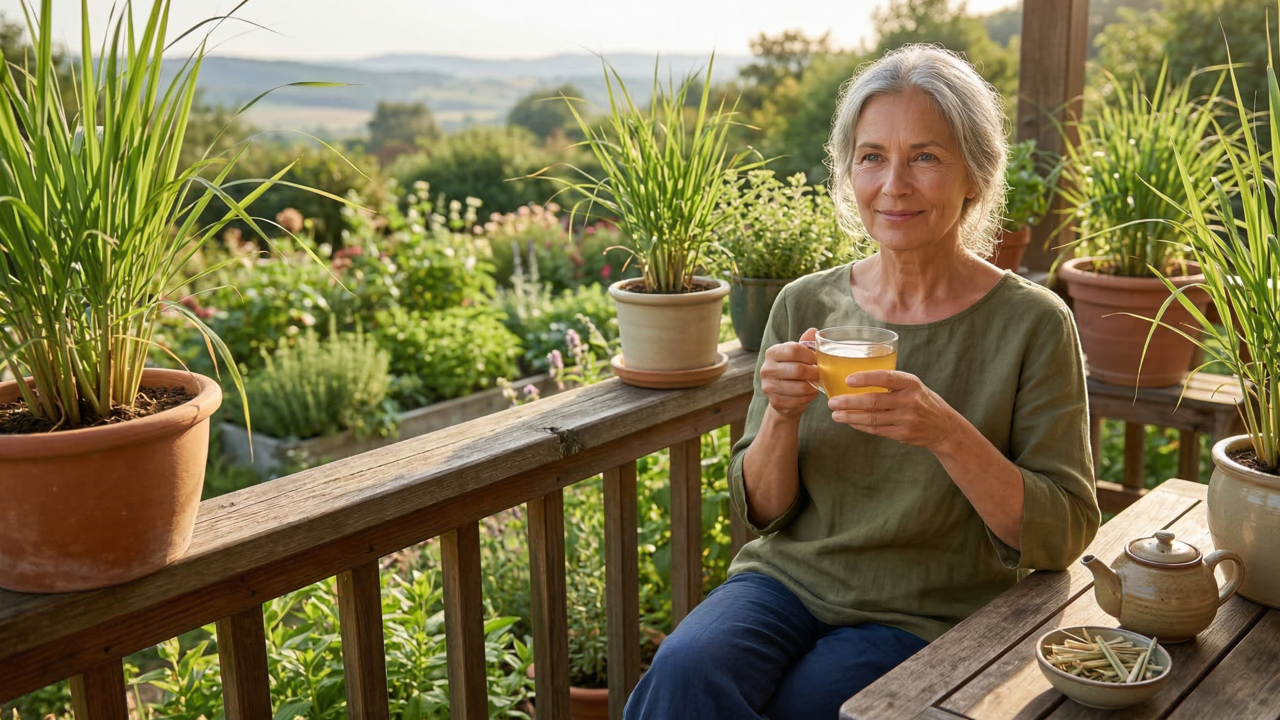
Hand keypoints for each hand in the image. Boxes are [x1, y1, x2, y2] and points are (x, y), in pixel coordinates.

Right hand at [759, 327, 820, 420]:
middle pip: (798, 370)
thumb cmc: (793, 370)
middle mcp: (767, 369)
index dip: (810, 355)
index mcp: (772, 353)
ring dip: (813, 387)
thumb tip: (814, 331)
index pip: (793, 350)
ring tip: (817, 384)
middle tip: (821, 374)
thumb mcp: (798, 355)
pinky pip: (798, 401)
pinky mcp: (774, 402)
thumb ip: (806, 343)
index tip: (816, 359)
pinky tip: (810, 394)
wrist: (782, 395)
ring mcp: (768, 386)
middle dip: (814, 373)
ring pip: (800, 387)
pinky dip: (808, 398)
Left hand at [827, 370, 958, 449]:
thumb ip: (891, 382)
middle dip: (849, 402)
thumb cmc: (921, 400)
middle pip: (874, 401)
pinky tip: (850, 422)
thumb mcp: (912, 385)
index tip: (847, 380)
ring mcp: (906, 419)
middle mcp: (909, 401)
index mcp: (911, 383)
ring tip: (835, 414)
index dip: (865, 378)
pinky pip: (876, 430)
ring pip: (872, 418)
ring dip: (850, 417)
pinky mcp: (902, 434)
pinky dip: (860, 426)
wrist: (944, 427)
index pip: (886, 377)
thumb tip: (855, 377)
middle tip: (832, 402)